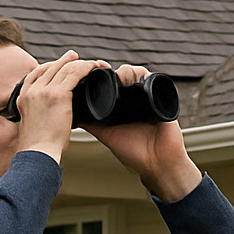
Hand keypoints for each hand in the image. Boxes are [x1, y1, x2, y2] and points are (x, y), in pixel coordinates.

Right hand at [15, 52, 108, 161]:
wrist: (38, 153)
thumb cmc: (38, 146)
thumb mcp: (31, 124)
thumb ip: (39, 113)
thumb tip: (51, 113)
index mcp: (23, 96)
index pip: (37, 72)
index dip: (51, 65)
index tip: (61, 63)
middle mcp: (32, 90)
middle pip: (52, 67)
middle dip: (66, 61)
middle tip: (77, 57)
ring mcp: (44, 90)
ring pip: (65, 68)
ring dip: (80, 63)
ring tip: (91, 63)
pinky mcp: (58, 95)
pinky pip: (75, 74)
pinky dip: (86, 68)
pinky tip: (93, 68)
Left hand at [83, 65, 201, 201]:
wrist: (157, 163)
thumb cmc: (135, 153)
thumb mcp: (107, 135)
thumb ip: (91, 124)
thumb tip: (72, 115)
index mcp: (122, 106)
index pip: (111, 82)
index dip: (102, 75)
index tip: (92, 71)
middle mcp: (134, 99)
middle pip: (123, 74)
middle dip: (113, 71)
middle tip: (103, 71)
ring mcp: (147, 97)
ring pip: (136, 73)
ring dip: (126, 71)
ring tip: (120, 79)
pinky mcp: (160, 97)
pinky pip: (152, 79)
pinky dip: (143, 75)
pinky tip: (135, 80)